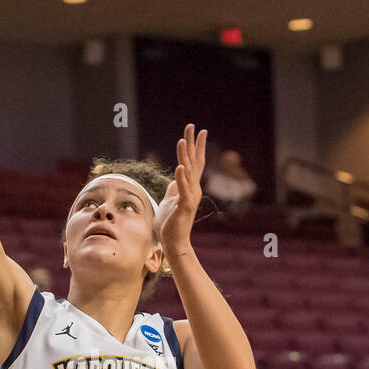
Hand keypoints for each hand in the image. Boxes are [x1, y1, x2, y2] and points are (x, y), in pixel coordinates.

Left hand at [153, 124, 206, 256]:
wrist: (174, 242)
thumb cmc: (171, 223)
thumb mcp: (170, 200)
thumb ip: (175, 188)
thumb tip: (175, 178)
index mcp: (190, 186)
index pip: (194, 162)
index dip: (196, 146)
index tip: (198, 130)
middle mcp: (193, 189)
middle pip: (193, 162)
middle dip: (192, 143)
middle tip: (192, 126)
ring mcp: (190, 197)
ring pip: (188, 172)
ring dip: (184, 156)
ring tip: (182, 141)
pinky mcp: (184, 206)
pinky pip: (183, 190)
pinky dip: (182, 178)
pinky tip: (180, 167)